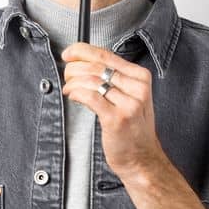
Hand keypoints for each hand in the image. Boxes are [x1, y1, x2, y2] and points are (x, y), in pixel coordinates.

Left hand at [60, 42, 166, 177]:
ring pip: (91, 81)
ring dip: (72, 82)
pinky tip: (72, 96)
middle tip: (66, 76)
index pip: (107, 55)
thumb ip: (114, 78)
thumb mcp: (131, 96)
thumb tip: (84, 61)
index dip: (82, 51)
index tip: (69, 53)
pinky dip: (76, 93)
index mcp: (141, 77)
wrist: (142, 158)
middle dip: (74, 68)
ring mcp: (129, 103)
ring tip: (68, 88)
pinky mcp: (116, 118)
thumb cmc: (132, 127)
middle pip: (96, 67)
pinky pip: (90, 97)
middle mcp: (138, 88)